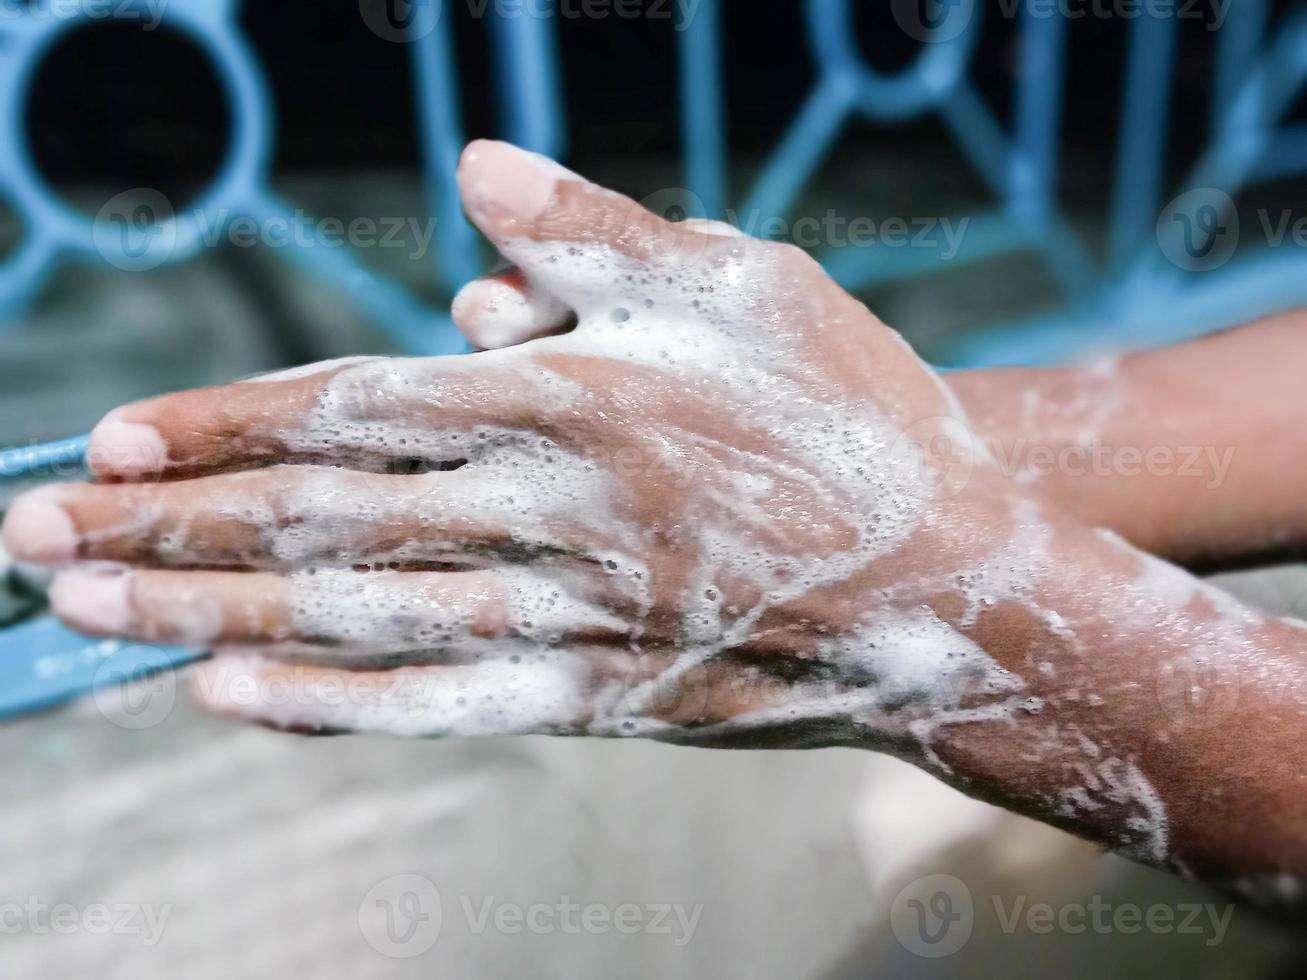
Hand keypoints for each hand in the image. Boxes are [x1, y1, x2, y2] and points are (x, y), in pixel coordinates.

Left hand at [2, 141, 1028, 741]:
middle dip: (162, 525)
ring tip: (90, 618)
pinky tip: (229, 696)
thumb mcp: (745, 285)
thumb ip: (597, 234)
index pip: (348, 408)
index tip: (101, 446)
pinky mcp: (596, 695)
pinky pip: (436, 701)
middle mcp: (547, 510)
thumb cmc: (854, 415)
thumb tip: (473, 168)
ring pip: (353, 612)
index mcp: (571, 397)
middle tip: (27, 545)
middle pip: (320, 517)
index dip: (215, 426)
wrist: (952, 584)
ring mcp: (567, 614)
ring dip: (208, 611)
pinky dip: (326, 701)